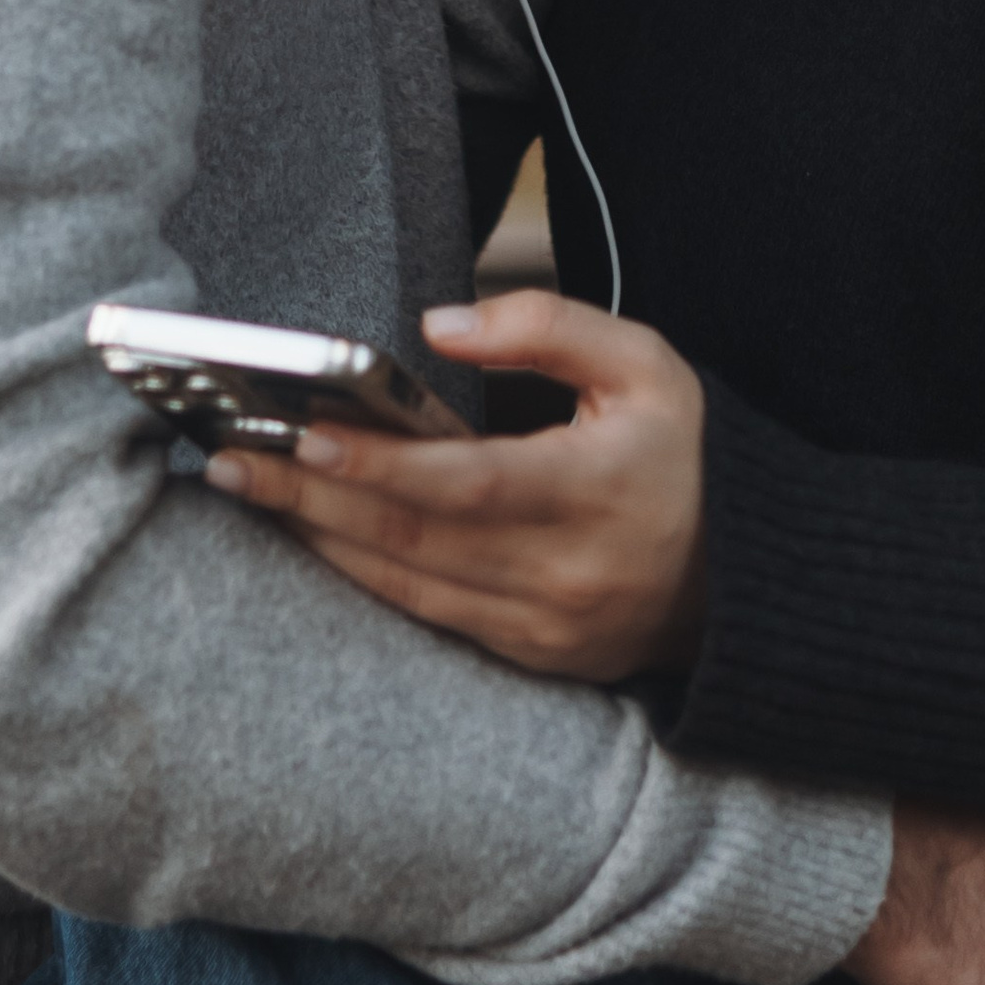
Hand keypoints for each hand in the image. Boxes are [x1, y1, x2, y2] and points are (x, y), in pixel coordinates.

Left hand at [203, 290, 706, 681]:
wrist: (751, 578)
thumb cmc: (690, 456)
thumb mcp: (644, 363)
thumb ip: (546, 327)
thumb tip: (439, 327)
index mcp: (596, 489)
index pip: (468, 483)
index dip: (383, 465)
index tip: (306, 434)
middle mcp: (565, 572)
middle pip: (416, 539)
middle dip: (314, 500)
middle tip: (233, 462)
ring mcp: (546, 627)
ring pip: (411, 587)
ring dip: (323, 541)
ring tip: (252, 495)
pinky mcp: (531, 657)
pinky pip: (432, 618)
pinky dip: (367, 579)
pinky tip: (318, 539)